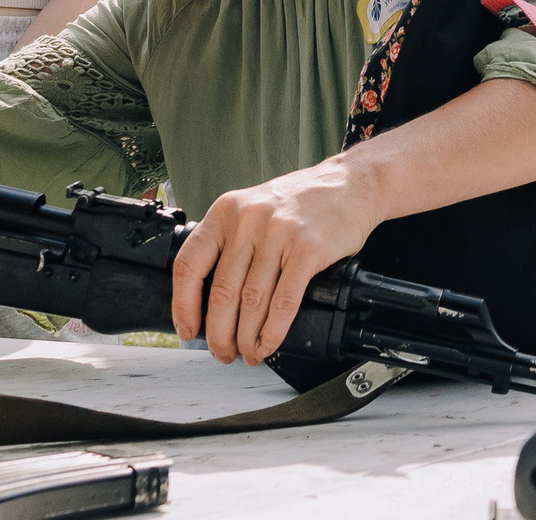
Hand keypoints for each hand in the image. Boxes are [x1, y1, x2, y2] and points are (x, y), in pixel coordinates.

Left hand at [173, 156, 379, 364]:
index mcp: (226, 211)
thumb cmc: (302, 200)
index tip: (189, 330)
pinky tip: (269, 343)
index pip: (189, 265)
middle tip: (223, 352)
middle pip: (222, 292)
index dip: (183, 306)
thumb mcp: (254, 207)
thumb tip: (209, 299)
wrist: (351, 183)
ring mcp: (279, 234)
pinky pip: (283, 302)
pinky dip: (273, 331)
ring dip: (246, 338)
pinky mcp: (308, 249)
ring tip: (248, 353)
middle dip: (218, 334)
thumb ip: (231, 242)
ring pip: (252, 302)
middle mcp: (248, 220)